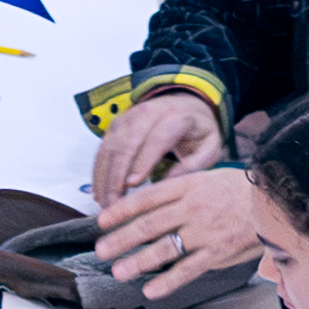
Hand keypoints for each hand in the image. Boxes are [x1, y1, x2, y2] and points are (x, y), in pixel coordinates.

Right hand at [89, 88, 225, 205]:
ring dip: (105, 177)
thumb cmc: (197, 131)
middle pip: (127, 144)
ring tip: (105, 204)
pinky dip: (99, 172)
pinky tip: (99, 192)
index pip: (156, 139)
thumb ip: (194, 165)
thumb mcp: (209, 146)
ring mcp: (128, 117)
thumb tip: (169, 185)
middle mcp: (148, 112)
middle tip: (114, 204)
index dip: (143, 161)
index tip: (132, 184)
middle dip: (117, 176)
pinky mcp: (116, 124)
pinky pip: (103, 149)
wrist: (185, 104)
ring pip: (111, 147)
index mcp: (176, 116)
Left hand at [95, 167, 262, 302]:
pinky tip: (151, 290)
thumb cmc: (242, 191)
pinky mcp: (217, 252)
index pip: (147, 198)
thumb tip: (151, 205)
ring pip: (164, 248)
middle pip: (149, 224)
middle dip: (121, 239)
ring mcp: (204, 232)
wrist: (277, 200)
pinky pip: (188, 269)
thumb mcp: (208, 180)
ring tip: (119, 271)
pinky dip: (168, 281)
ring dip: (138, 261)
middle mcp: (192, 208)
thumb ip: (180, 193)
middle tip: (101, 251)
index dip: (121, 210)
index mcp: (188, 187)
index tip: (102, 221)